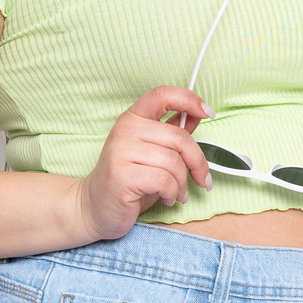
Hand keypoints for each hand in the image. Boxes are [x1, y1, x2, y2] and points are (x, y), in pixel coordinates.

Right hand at [78, 87, 213, 240]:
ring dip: (183, 184)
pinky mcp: (122, 174)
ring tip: (177, 193)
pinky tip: (166, 198)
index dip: (189, 100)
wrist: (94, 207)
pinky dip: (172, 193)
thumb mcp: (153, 152)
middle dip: (197, 162)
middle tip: (202, 179)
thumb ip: (172, 133)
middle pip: (179, 137)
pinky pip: (164, 180)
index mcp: (133, 118)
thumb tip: (197, 115)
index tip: (208, 112)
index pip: (163, 95)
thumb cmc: (128, 180)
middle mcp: (126, 129)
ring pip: (174, 162)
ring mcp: (121, 151)